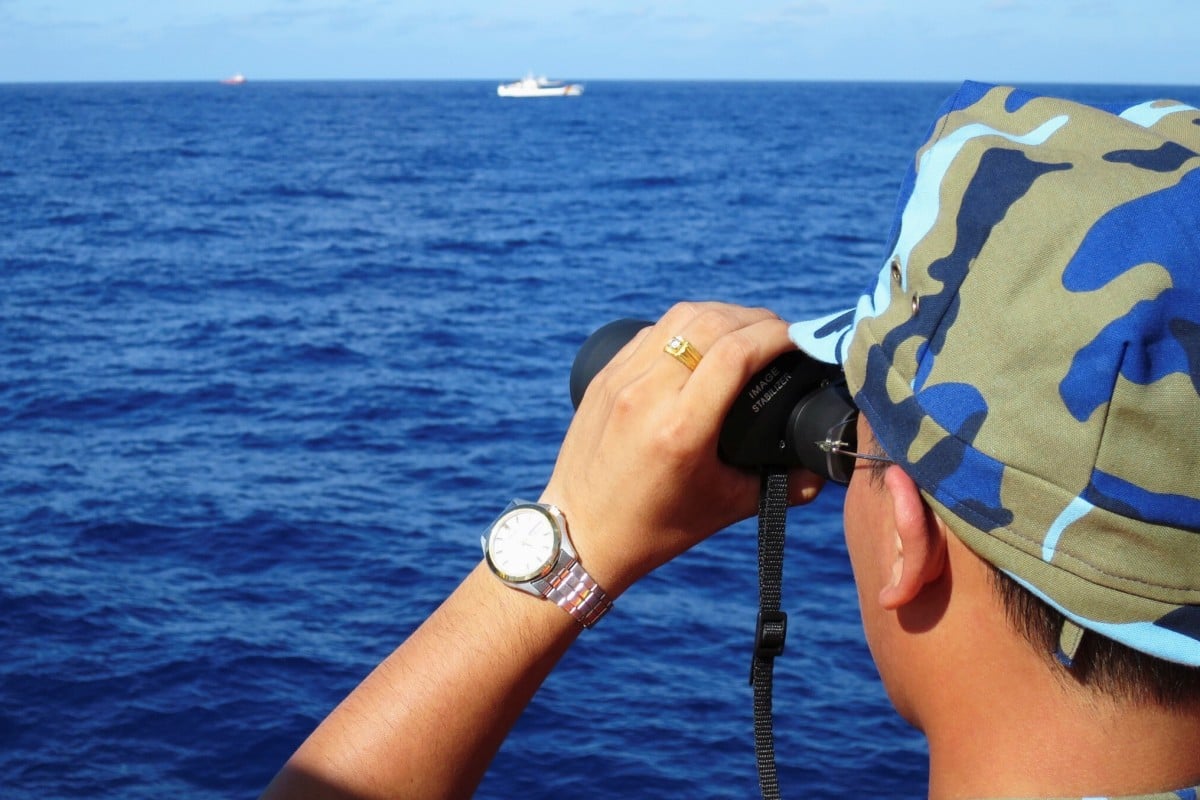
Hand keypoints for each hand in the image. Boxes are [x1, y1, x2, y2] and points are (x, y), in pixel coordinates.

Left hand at [540, 301, 824, 594]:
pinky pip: (653, 331)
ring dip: (722, 314)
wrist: (580, 534)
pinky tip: (704, 340)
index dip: (778, 335)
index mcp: (681, 428)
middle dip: (757, 319)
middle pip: (712, 323)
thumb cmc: (655, 528)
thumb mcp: (726, 508)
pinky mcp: (604, 376)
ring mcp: (621, 380)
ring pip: (680, 317)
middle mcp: (648, 395)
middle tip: (782, 335)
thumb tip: (824, 469)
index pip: (736, 352)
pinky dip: (686, 326)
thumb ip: (782, 486)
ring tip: (748, 331)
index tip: (802, 339)